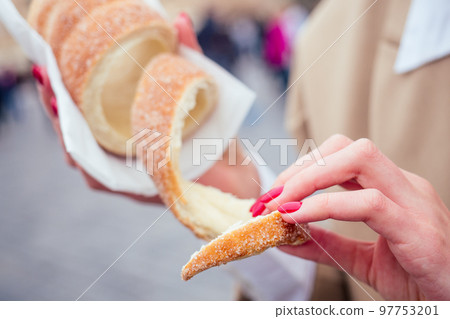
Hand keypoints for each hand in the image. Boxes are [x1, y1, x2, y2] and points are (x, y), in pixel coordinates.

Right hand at [32, 13, 200, 202]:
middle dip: (54, 102)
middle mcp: (121, 150)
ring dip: (64, 130)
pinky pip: (102, 179)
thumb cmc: (216, 132)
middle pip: (76, 128)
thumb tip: (179, 19)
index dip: (63, 85)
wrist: (239, 172)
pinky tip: (74, 147)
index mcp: (130, 126)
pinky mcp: (138, 190)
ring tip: (55, 101)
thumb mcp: (196, 90)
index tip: (50, 61)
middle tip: (44, 76)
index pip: (86, 106)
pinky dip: (87, 164)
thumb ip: (187, 58)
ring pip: (80, 154)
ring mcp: (126, 172)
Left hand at [257, 134, 449, 299]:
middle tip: (271, 196)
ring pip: (359, 161)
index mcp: (392, 189)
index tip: (272, 194)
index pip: (342, 155)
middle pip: (348, 148)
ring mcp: (415, 204)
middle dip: (302, 167)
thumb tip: (282, 236)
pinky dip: (326, 206)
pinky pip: (369, 204)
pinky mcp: (418, 231)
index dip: (302, 167)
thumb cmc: (414, 280)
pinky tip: (299, 217)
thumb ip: (323, 244)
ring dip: (309, 179)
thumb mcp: (360, 259)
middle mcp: (404, 187)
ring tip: (280, 204)